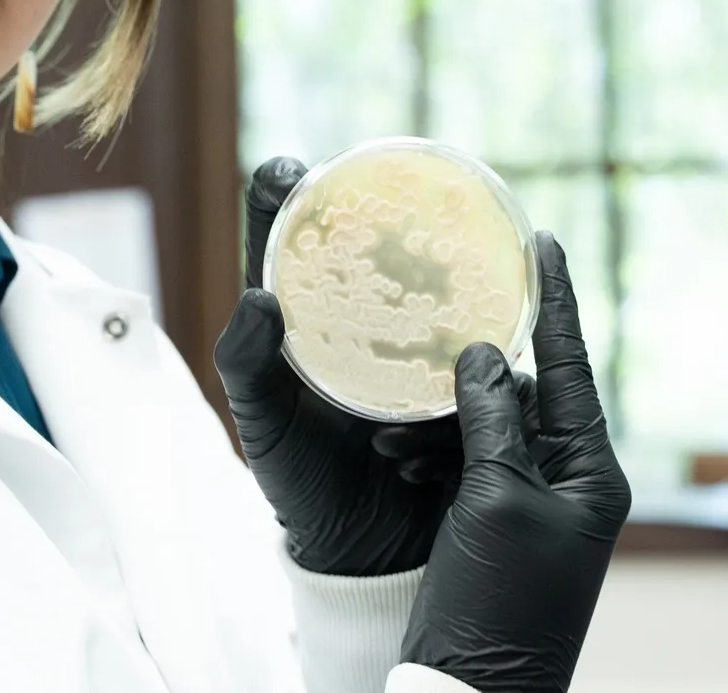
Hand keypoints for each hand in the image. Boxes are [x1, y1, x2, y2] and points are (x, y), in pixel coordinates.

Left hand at [213, 157, 465, 576]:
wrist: (363, 555)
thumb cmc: (301, 484)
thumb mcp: (262, 427)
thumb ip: (246, 363)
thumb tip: (259, 298)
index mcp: (309, 325)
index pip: (291, 245)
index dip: (285, 197)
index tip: (287, 171)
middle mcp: (365, 323)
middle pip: (372, 249)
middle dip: (372, 212)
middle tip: (371, 191)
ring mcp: (419, 350)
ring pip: (437, 298)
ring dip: (430, 300)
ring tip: (417, 306)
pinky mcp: (468, 384)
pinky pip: (481, 361)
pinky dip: (462, 377)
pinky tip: (438, 402)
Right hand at [399, 233, 630, 692]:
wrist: (471, 690)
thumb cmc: (497, 603)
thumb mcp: (495, 499)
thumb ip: (491, 419)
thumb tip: (482, 351)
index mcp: (590, 470)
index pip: (568, 366)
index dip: (555, 300)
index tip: (543, 239)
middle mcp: (570, 479)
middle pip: (522, 390)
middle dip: (469, 371)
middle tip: (427, 335)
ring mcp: (533, 503)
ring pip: (486, 425)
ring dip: (439, 417)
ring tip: (396, 431)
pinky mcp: (495, 523)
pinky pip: (466, 461)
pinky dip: (432, 450)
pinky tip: (396, 450)